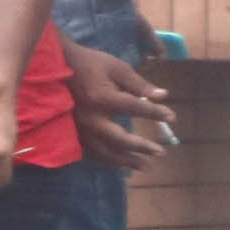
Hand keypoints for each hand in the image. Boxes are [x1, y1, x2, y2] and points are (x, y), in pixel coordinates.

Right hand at [62, 39, 170, 176]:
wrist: (57, 66)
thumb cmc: (90, 64)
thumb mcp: (117, 68)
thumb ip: (138, 84)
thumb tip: (163, 95)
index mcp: (102, 99)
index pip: (135, 108)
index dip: (155, 113)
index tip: (172, 117)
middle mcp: (91, 118)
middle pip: (120, 139)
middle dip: (141, 147)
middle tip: (160, 153)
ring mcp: (81, 128)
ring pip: (105, 151)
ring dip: (125, 160)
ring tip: (144, 166)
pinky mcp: (74, 132)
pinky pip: (91, 151)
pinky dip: (107, 159)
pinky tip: (119, 163)